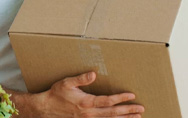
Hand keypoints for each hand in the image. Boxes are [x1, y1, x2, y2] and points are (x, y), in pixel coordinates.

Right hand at [27, 72, 143, 117]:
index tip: (132, 95)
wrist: (46, 109)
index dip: (121, 98)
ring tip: (137, 117)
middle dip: (128, 111)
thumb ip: (81, 79)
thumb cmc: (56, 94)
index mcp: (86, 102)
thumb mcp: (66, 83)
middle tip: (141, 109)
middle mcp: (89, 113)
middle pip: (113, 113)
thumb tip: (93, 74)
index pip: (108, 101)